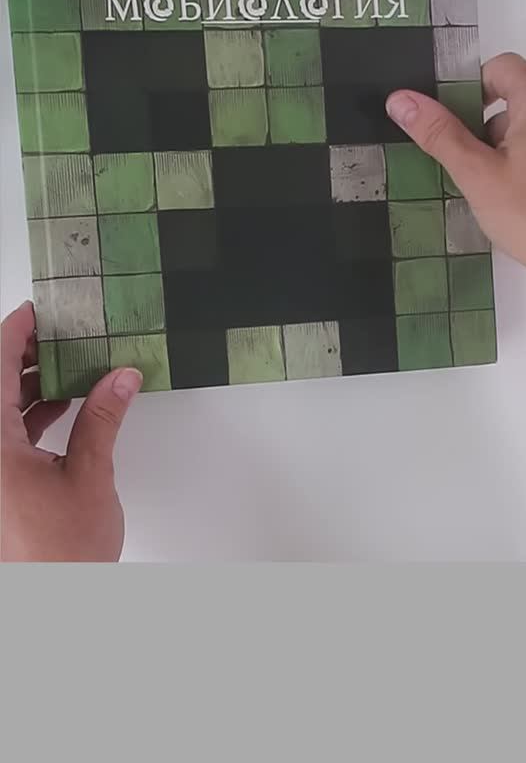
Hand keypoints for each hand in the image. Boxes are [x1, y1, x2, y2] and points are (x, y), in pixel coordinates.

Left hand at [1, 302, 141, 561]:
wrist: (52, 608)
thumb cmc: (60, 556)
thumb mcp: (89, 476)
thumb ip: (102, 419)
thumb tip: (120, 377)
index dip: (14, 335)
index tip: (35, 312)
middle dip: (24, 358)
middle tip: (58, 336)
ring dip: (28, 387)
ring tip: (68, 368)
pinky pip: (4, 436)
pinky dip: (27, 416)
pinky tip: (62, 407)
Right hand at [387, 53, 525, 417]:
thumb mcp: (475, 173)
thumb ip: (438, 132)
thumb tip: (404, 101)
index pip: (498, 67)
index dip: (469, 92)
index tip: (455, 125)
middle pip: (517, 94)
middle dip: (488, 124)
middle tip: (475, 164)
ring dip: (511, 144)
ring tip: (500, 186)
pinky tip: (524, 195)